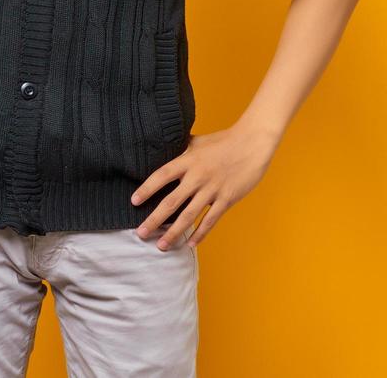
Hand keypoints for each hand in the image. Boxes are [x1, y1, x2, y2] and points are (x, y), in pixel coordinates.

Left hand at [129, 124, 278, 249]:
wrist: (252, 143)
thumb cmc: (224, 140)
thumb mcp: (197, 141)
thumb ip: (181, 150)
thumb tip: (163, 149)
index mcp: (188, 160)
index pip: (161, 176)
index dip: (146, 189)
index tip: (133, 201)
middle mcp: (198, 176)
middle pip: (171, 202)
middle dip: (154, 220)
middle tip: (141, 234)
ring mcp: (213, 189)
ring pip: (189, 216)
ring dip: (174, 232)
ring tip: (162, 245)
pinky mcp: (227, 198)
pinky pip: (211, 220)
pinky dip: (200, 233)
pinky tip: (190, 244)